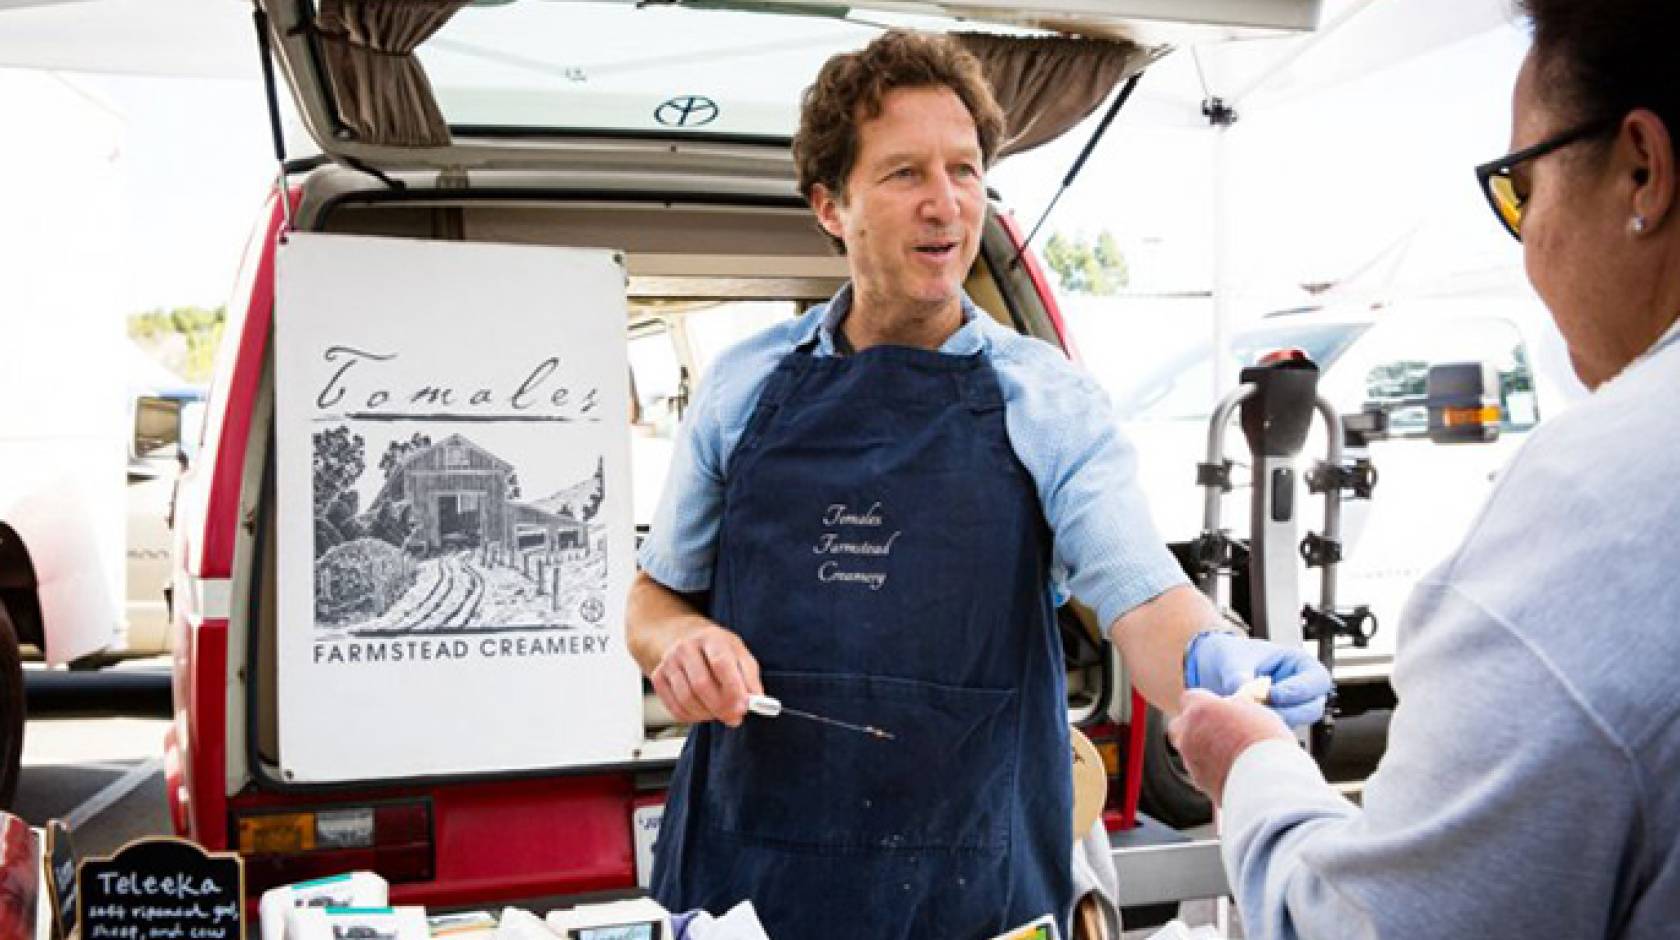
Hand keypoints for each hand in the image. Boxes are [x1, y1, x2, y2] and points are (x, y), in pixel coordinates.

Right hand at [650, 620, 762, 727]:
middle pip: (701, 684)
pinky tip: (703, 712)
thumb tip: (757, 701)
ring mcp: (669, 661)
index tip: (743, 707)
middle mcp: (686, 647)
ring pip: (686, 698)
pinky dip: (692, 717)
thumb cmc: (717, 650)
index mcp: (711, 638)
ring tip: (720, 713)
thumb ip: (750, 678)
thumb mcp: (740, 655)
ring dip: (707, 714)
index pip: (720, 663)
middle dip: (721, 707)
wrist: (686, 638)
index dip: (733, 689)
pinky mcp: (658, 676)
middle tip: (734, 718)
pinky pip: (674, 707)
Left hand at [1168, 689, 1293, 803]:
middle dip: (1191, 726)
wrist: (1265, 782)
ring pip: (1186, 750)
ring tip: (1228, 753)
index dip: (1203, 702)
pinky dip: (1209, 769)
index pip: (1189, 698)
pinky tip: (1231, 770)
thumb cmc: (1265, 741)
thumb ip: (1236, 706)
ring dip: (1200, 748)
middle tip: (1215, 729)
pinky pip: (1198, 770)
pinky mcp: (1197, 782)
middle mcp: (1188, 734)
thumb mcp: (1255, 711)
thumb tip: (1231, 705)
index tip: (1217, 708)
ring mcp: (1190, 760)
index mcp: (1200, 710)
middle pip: (1178, 725)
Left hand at [1184, 631, 1330, 727]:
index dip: (1299, 690)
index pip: (1317, 680)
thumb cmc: (1229, 654)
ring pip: (1296, 724)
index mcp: (1298, 663)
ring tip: (1247, 717)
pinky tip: (1242, 725)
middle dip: (1289, 713)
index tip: (1273, 695)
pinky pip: (1276, 733)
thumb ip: (1239, 675)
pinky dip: (1261, 731)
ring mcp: (1289, 707)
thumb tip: (1244, 694)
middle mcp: (1299, 687)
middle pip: (1312, 708)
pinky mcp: (1275, 722)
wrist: (1211, 667)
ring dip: (1274, 724)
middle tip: (1261, 712)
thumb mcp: (1232, 659)